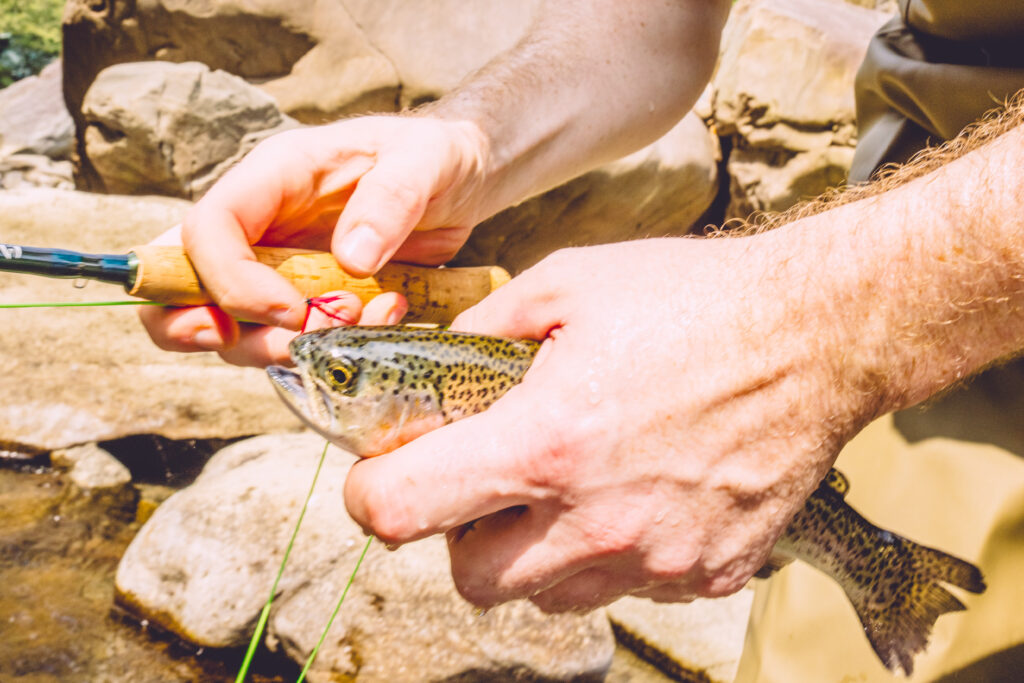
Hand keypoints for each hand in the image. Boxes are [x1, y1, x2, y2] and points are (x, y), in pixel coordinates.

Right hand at [139, 115, 488, 365]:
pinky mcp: (306, 300)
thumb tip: (353, 258)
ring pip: (230, 325)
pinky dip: (325, 351)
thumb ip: (393, 199)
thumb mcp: (429, 159)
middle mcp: (262, 225)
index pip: (208, 230)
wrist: (459, 182)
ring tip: (358, 322)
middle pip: (182, 283)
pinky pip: (286, 340)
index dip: (229, 281)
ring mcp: (278, 267)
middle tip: (285, 346)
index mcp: (274, 177)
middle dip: (208, 329)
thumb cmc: (437, 158)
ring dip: (281, 347)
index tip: (291, 311)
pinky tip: (385, 318)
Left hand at [343, 234, 877, 611]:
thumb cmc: (692, 301)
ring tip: (566, 484)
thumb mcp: (565, 285)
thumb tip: (429, 370)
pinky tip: (635, 491)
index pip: (402, 513)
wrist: (817, 335)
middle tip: (484, 483)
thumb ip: (478, 334)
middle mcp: (596, 520)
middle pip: (470, 578)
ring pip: (547, 594)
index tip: (383, 476)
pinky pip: (626, 587)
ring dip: (533, 550)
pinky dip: (609, 553)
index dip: (371, 496)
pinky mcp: (705, 574)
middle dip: (457, 534)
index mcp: (546, 444)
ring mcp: (656, 558)